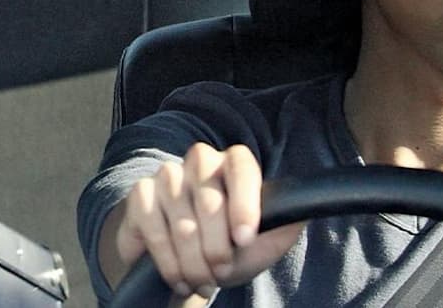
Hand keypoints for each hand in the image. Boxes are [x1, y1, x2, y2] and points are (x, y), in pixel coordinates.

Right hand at [113, 143, 304, 298]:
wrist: (182, 260)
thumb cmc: (227, 245)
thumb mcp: (262, 241)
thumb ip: (285, 224)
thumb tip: (303, 213)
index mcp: (232, 163)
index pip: (240, 166)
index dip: (244, 202)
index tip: (244, 239)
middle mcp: (199, 161)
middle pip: (209, 201)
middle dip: (217, 248)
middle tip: (222, 272)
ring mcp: (167, 176)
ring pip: (183, 224)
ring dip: (194, 263)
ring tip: (203, 281)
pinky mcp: (140, 195)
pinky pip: (156, 232)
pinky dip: (169, 263)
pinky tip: (179, 278)